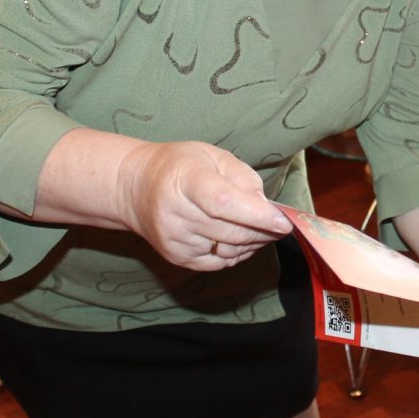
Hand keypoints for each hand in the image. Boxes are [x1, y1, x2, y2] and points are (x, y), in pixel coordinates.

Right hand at [113, 139, 291, 270]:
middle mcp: (176, 213)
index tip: (283, 221)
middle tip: (279, 223)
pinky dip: (238, 252)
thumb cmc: (180, 166)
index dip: (257, 215)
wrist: (135, 188)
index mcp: (185, 180)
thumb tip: (265, 207)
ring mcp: (175, 239)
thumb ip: (242, 177)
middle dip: (264, 230)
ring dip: (254, 242)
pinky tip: (241, 239)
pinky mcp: (177, 257)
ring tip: (259, 227)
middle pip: (232, 231)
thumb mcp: (212, 155)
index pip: (223, 203)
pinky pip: (220, 262)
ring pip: (230, 249)